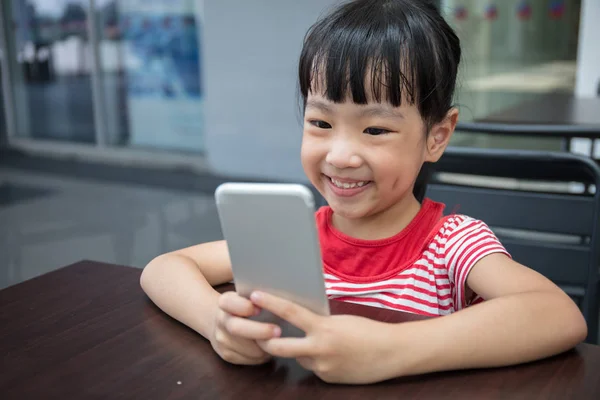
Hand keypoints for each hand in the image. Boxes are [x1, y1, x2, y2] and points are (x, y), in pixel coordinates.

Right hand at [210, 291, 281, 364]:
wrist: (223, 321)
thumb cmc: (246, 304)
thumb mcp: (248, 295)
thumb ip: (259, 296)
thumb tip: (280, 298)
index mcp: (226, 302)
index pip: (229, 303)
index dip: (244, 307)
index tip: (260, 309)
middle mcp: (221, 320)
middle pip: (237, 328)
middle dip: (259, 331)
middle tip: (278, 331)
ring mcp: (222, 339)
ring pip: (245, 348)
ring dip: (264, 347)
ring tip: (280, 342)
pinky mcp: (227, 354)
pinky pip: (248, 359)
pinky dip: (262, 356)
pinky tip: (270, 350)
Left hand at [250, 291, 400, 383]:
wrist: (392, 353)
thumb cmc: (368, 330)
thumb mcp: (340, 320)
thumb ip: (318, 322)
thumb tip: (298, 320)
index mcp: (323, 329)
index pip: (289, 312)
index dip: (269, 302)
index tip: (254, 294)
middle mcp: (319, 350)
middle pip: (278, 346)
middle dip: (265, 338)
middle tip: (257, 330)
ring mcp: (322, 367)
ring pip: (297, 357)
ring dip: (296, 349)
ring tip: (306, 339)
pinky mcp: (327, 379)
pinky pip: (312, 367)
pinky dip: (314, 359)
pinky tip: (329, 353)